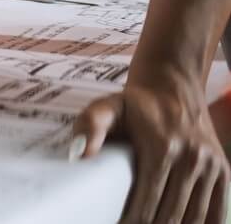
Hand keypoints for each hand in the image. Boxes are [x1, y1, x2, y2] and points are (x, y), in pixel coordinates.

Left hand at [72, 73, 229, 223]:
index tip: (119, 223)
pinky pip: (219, 211)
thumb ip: (90, 125)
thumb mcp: (108, 106)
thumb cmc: (135, 103)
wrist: (172, 86)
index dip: (132, 221)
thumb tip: (80, 154)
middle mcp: (192, 158)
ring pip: (195, 217)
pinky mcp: (223, 171)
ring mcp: (211, 166)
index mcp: (162, 147)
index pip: (147, 201)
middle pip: (171, 214)